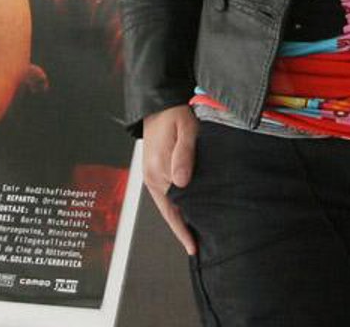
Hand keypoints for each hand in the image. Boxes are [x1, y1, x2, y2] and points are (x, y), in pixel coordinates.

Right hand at [142, 104, 198, 254]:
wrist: (159, 102)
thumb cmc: (174, 114)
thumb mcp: (185, 129)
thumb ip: (185, 154)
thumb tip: (181, 182)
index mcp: (158, 168)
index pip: (173, 207)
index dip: (184, 228)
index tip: (194, 246)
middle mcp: (152, 175)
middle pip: (168, 210)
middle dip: (182, 229)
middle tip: (198, 247)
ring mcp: (150, 174)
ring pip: (166, 204)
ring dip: (178, 219)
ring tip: (195, 235)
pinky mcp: (152, 170)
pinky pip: (164, 195)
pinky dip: (174, 207)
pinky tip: (185, 212)